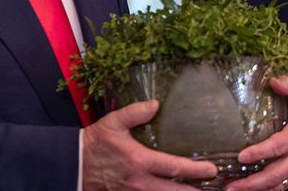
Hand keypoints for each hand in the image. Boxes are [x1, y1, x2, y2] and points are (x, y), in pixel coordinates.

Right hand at [82, 100, 217, 189]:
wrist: (72, 165)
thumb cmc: (94, 143)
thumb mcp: (113, 122)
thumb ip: (135, 112)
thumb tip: (156, 104)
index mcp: (139, 161)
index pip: (174, 168)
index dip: (195, 171)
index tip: (212, 170)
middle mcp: (140, 182)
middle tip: (216, 189)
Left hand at [224, 76, 287, 190]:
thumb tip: (273, 81)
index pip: (277, 147)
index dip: (259, 153)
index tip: (241, 156)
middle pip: (274, 176)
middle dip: (251, 184)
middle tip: (229, 186)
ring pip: (276, 186)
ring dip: (254, 190)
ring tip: (231, 189)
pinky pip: (279, 187)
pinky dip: (263, 190)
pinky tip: (245, 188)